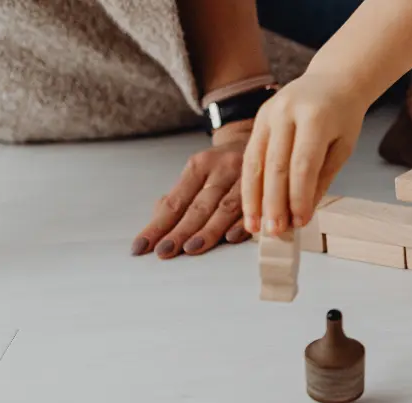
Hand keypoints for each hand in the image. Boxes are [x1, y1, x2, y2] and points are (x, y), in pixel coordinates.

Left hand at [132, 128, 251, 258]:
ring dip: (209, 230)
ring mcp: (247, 178)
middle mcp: (223, 169)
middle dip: (180, 231)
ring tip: (191, 248)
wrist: (262, 142)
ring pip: (225, 208)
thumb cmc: (225, 166)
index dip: (158, 224)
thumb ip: (182, 195)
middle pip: (198, 205)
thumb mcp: (201, 171)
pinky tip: (232, 237)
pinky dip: (243, 224)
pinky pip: (254, 208)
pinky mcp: (268, 188)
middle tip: (164, 251)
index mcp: (200, 165)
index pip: (175, 201)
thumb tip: (159, 219)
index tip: (143, 245)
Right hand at [241, 74, 364, 235]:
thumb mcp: (343, 147)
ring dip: (253, 197)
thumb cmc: (343, 117)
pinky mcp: (258, 119)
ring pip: (256, 162)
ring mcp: (268, 113)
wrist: (332, 81)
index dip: (299, 196)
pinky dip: (250, 184)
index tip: (299, 222)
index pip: (303, 164)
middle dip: (273, 202)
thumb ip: (322, 178)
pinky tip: (251, 206)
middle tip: (274, 231)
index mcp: (315, 117)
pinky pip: (250, 156)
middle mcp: (286, 112)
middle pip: (276, 165)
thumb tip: (304, 213)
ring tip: (254, 227)